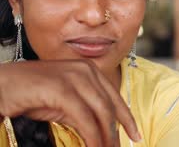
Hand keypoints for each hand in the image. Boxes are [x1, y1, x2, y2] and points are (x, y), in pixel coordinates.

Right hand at [0, 60, 140, 145]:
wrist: (0, 85)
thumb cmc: (29, 93)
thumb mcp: (63, 101)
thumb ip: (85, 110)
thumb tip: (102, 130)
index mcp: (89, 70)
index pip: (114, 96)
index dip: (127, 118)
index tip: (135, 135)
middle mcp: (85, 70)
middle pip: (111, 105)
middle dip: (118, 131)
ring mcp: (73, 77)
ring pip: (101, 112)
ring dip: (106, 137)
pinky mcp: (61, 89)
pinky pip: (84, 118)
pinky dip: (92, 136)